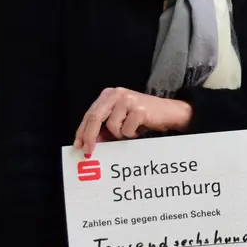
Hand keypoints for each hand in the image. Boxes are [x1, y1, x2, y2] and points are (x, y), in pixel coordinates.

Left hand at [73, 87, 191, 154]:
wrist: (169, 112)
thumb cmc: (142, 117)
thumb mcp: (120, 121)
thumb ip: (104, 129)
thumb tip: (87, 143)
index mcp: (108, 95)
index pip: (90, 114)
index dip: (82, 131)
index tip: (78, 146)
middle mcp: (116, 93)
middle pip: (95, 118)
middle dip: (90, 137)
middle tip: (89, 152)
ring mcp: (128, 99)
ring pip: (112, 126)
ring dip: (120, 135)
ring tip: (130, 131)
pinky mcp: (139, 109)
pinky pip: (127, 130)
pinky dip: (131, 134)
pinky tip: (139, 129)